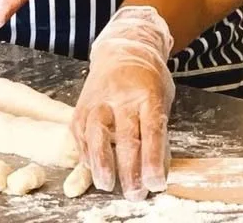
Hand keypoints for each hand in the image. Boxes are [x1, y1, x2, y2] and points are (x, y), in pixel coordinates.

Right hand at [72, 6, 174, 200]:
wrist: (122, 48)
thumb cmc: (147, 78)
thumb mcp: (162, 96)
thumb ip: (159, 130)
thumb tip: (159, 170)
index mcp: (147, 93)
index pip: (152, 130)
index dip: (154, 159)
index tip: (156, 183)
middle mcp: (122, 96)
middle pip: (126, 137)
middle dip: (130, 170)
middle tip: (136, 193)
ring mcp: (99, 100)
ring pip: (97, 134)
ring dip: (101, 163)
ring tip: (107, 184)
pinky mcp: (82, 106)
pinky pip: (80, 133)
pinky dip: (86, 153)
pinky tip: (92, 168)